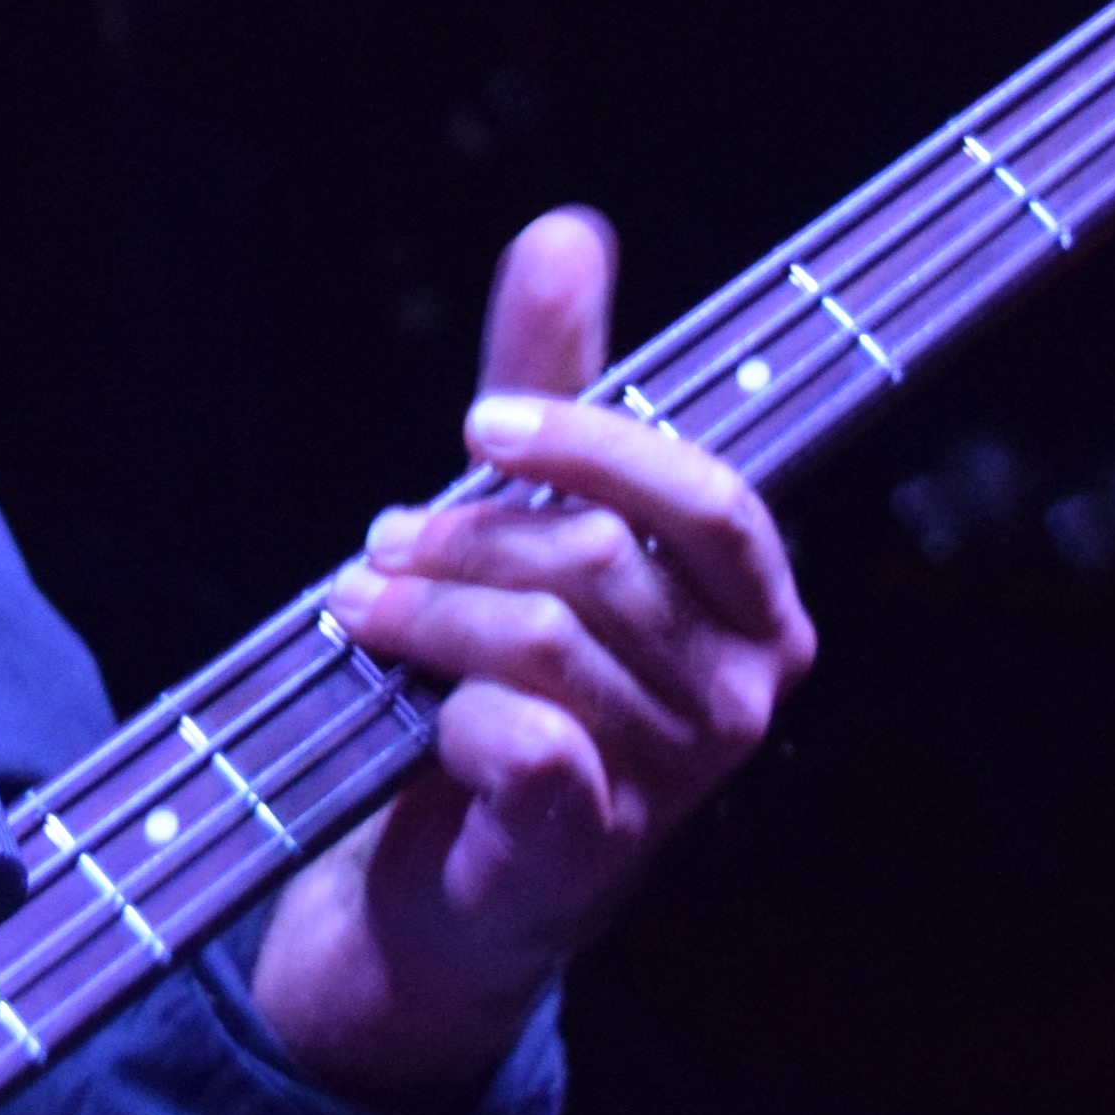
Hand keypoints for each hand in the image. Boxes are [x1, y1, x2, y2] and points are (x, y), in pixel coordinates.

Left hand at [249, 205, 816, 1111]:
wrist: (437, 887)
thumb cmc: (501, 685)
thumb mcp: (525, 520)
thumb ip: (557, 384)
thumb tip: (568, 227)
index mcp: (754, 607)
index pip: (709, 495)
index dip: (593, 445)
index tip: (476, 423)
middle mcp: (744, 696)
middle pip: (601, 562)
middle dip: (469, 534)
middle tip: (381, 542)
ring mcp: (676, 784)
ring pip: (544, 641)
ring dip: (426, 611)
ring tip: (360, 606)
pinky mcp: (589, 851)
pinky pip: (523, 740)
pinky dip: (448, 711)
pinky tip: (413, 712)